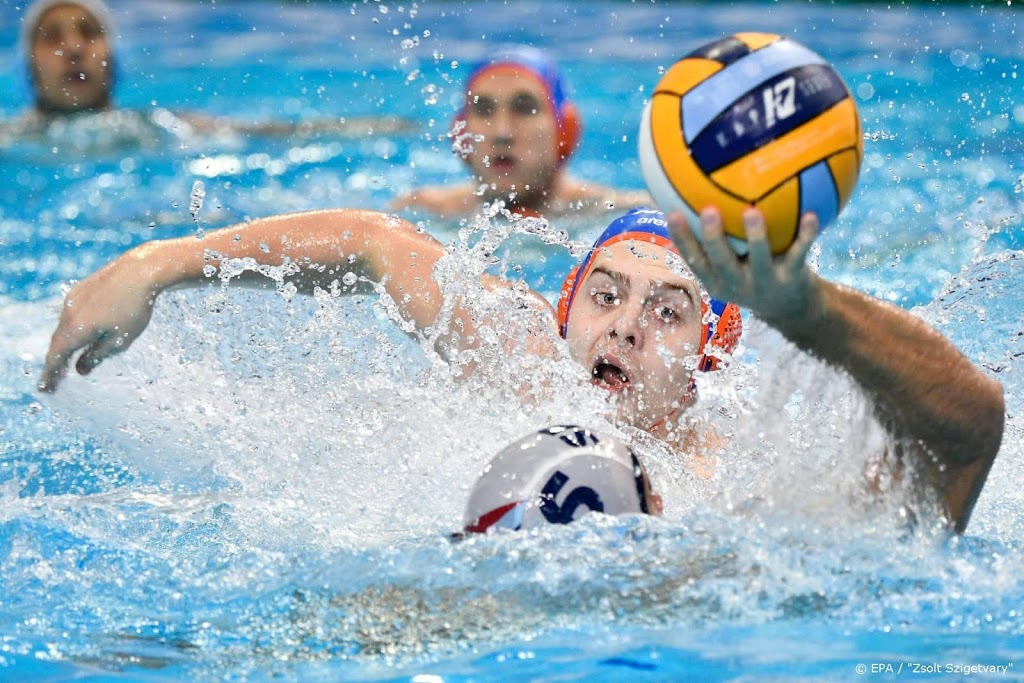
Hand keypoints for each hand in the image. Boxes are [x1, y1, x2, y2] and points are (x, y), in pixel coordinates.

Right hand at [39, 252, 159, 391]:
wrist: (141, 270)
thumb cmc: (135, 308)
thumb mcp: (120, 340)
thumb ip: (97, 356)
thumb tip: (81, 369)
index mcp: (75, 329)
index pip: (56, 358)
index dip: (50, 375)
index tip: (46, 389)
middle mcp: (68, 313)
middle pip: (58, 343)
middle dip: (56, 363)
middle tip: (55, 381)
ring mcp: (72, 299)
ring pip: (65, 328)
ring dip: (65, 345)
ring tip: (67, 362)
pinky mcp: (81, 289)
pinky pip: (72, 315)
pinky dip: (73, 329)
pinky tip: (81, 335)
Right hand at [668, 207, 821, 332]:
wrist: (791, 309)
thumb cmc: (752, 274)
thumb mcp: (729, 266)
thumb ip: (714, 241)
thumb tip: (689, 200)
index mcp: (718, 281)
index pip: (695, 259)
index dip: (682, 239)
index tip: (672, 212)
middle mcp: (738, 286)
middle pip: (722, 262)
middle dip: (713, 238)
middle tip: (708, 210)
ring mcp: (765, 284)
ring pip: (759, 261)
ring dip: (756, 238)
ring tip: (752, 212)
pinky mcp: (792, 279)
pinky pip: (799, 255)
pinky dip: (805, 235)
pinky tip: (810, 214)